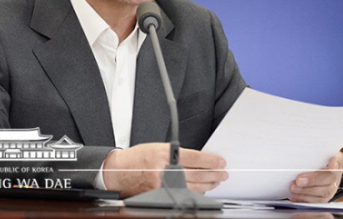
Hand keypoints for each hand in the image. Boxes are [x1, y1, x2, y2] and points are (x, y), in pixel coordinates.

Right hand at [101, 143, 227, 196]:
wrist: (119, 171)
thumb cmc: (137, 158)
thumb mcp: (158, 148)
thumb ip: (177, 153)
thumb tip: (200, 160)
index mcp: (165, 154)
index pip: (196, 158)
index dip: (212, 161)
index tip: (221, 162)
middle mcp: (164, 170)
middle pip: (198, 174)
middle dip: (214, 174)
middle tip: (223, 172)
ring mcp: (163, 184)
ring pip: (194, 186)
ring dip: (208, 184)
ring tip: (216, 180)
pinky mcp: (161, 194)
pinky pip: (184, 193)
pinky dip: (196, 191)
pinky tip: (202, 189)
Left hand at [289, 153, 342, 202]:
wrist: (307, 172)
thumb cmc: (308, 160)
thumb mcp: (310, 154)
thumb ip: (308, 153)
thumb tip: (298, 149)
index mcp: (335, 160)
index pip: (339, 159)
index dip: (336, 162)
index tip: (332, 162)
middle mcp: (335, 175)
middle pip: (330, 179)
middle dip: (313, 180)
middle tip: (299, 180)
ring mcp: (331, 188)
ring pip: (324, 192)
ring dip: (307, 191)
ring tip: (293, 188)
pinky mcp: (323, 198)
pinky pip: (317, 202)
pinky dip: (304, 199)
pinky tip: (294, 196)